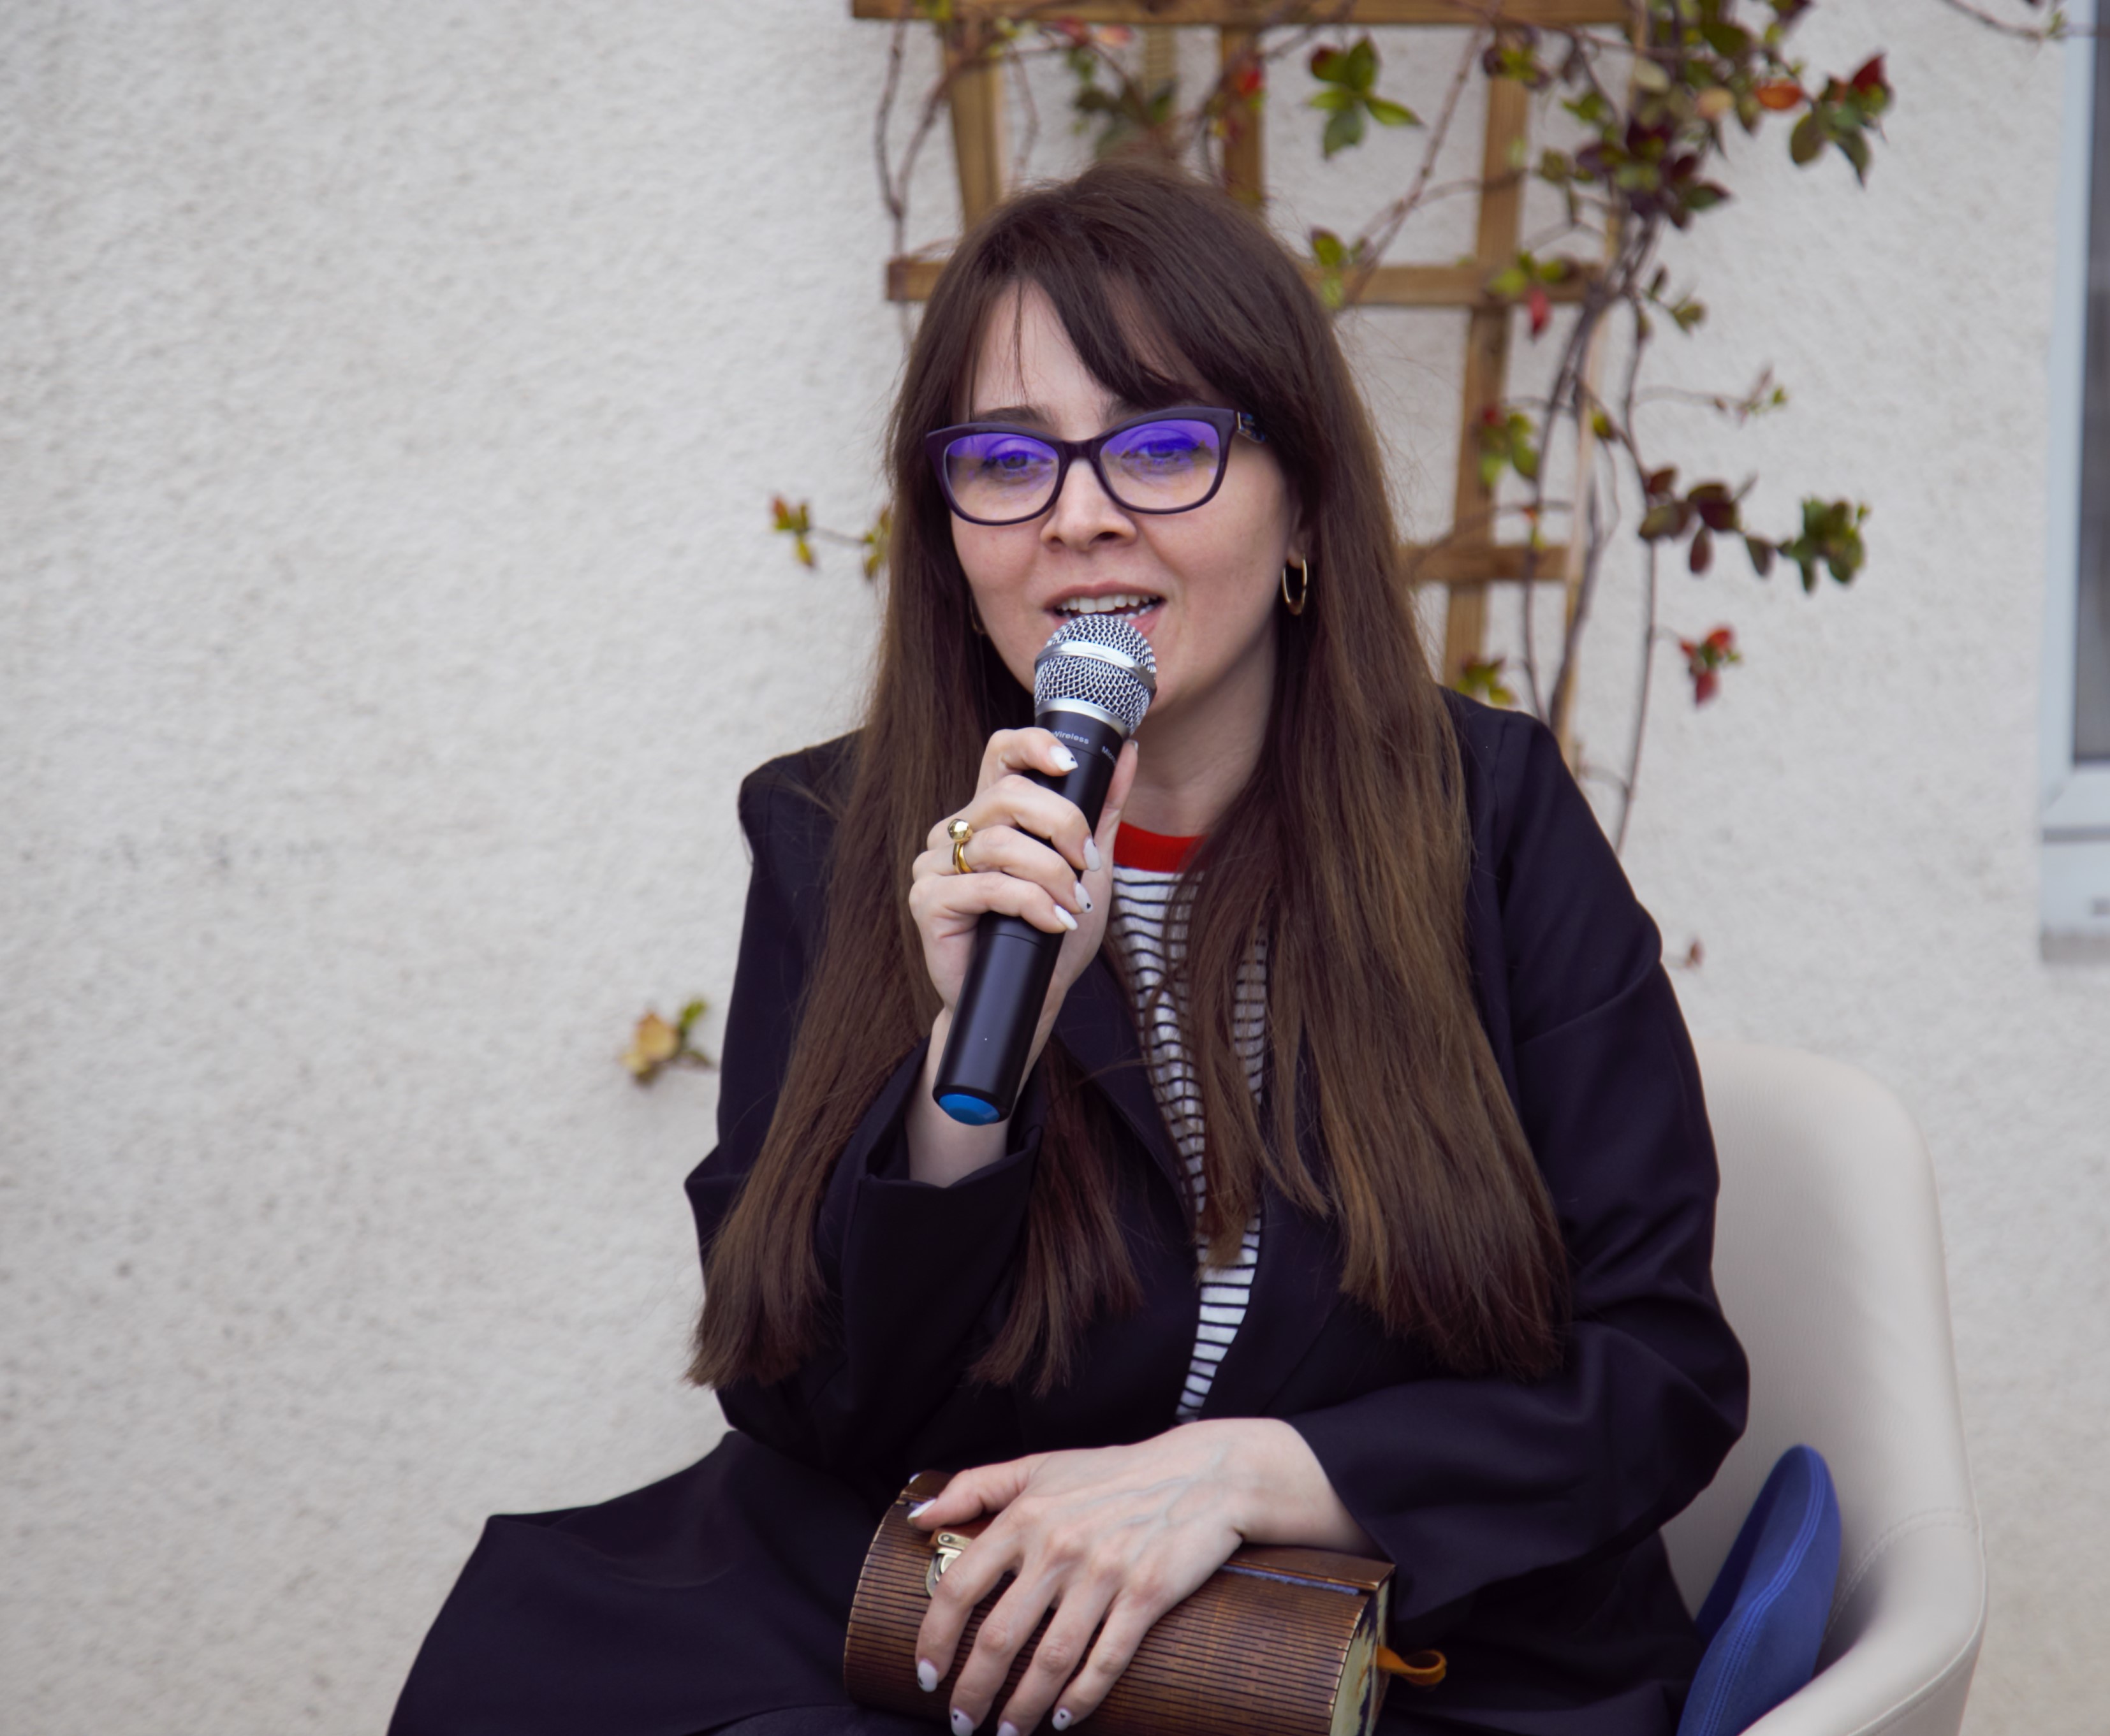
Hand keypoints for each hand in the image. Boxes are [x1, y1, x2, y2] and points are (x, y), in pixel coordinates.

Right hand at [903, 728, 1136, 1185]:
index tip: (1069, 762)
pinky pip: (987, 886)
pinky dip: (1032, 903)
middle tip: (1087, 864)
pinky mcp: (928, 901)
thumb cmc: (1051, 936)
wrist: (1027, 1002)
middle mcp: (957, 832)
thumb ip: (1102, 810)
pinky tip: (1053, 923)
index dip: (1033, 744)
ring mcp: (936, 865)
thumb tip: (1129, 753)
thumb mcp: (1089, 869)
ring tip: (1073, 905)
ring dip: (1052, 875)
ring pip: (1000, 842)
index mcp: (990, 814)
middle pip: (1008, 794)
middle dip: (1062, 825)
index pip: (1001, 753)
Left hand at [906, 1420, 1379, 1735]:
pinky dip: (1082, 1697)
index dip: (936, 1638)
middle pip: (1000, 1637)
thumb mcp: (1041, 1465)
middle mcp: (1059, 1546)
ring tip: (1008, 1731)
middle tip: (962, 1721)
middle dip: (973, 1691)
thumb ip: (976, 1485)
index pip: (961, 1586)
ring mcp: (1104, 1573)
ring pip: (1050, 1659)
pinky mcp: (1146, 1594)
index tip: (927, 1674)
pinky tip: (1065, 1719)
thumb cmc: (1116, 1473)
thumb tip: (919, 1517)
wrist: (1203, 1474)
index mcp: (1026, 1516)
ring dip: (1023, 1707)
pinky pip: (1106, 1659)